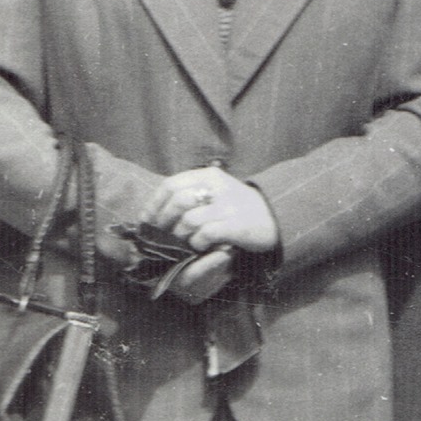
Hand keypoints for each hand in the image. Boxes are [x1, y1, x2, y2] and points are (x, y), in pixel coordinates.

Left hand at [144, 164, 279, 253]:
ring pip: (189, 220)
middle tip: (164, 234)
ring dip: (180, 235)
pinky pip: (205, 234)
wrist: (274, 215)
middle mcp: (218, 187)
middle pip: (177, 201)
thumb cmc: (238, 206)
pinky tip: (200, 245)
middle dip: (164, 221)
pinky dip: (197, 243)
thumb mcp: (216, 191)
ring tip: (185, 241)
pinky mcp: (236, 225)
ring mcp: (228, 206)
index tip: (146, 220)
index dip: (154, 204)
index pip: (171, 184)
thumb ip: (191, 194)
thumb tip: (156, 211)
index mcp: (209, 175)